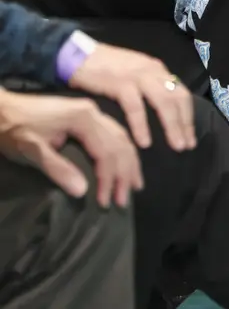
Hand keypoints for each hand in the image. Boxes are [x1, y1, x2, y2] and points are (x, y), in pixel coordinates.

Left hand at [0, 90, 142, 207]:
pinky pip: (113, 133)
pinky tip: (123, 162)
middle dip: (125, 173)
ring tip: (133, 185)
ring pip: (120, 137)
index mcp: (84, 119)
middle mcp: (93, 112)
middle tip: (124, 200)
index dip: (108, 179)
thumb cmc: (16, 130)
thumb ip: (58, 169)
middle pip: (119, 143)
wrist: (3, 108)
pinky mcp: (86, 115)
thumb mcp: (33, 151)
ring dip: (127, 162)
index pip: (106, 151)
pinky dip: (121, 150)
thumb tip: (83, 192)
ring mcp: (91, 111)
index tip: (105, 202)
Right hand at [69, 45, 195, 153]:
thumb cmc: (106, 68)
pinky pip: (136, 107)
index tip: (190, 137)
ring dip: (172, 125)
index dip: (188, 116)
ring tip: (176, 146)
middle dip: (185, 123)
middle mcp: (152, 70)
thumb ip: (149, 87)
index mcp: (157, 69)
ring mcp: (137, 75)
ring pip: (164, 101)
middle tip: (187, 146)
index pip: (181, 93)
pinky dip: (142, 125)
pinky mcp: (120, 82)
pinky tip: (145, 142)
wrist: (79, 54)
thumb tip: (164, 110)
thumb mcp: (134, 73)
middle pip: (177, 98)